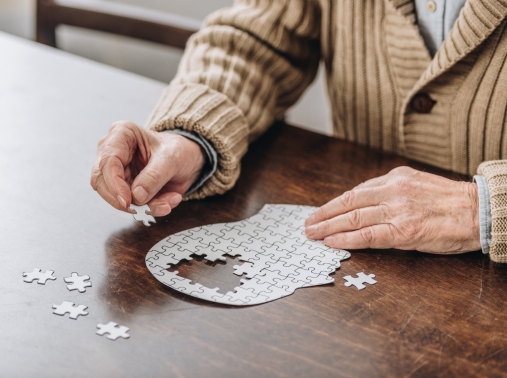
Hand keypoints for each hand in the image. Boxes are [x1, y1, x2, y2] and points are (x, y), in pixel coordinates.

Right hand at [91, 121, 205, 216]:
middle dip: (123, 200)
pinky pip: (131, 205)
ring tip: (167, 203)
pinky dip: (150, 208)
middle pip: (101, 182)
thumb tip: (136, 196)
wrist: (188, 159)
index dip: (114, 184)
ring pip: (116, 197)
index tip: (127, 201)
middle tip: (143, 209)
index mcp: (121, 134)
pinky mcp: (125, 188)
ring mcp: (117, 172)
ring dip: (142, 206)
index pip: (107, 162)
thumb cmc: (178, 150)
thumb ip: (154, 176)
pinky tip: (168, 202)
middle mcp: (113, 152)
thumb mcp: (172, 158)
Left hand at [305, 167, 480, 253]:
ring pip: (353, 218)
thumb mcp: (416, 184)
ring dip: (328, 227)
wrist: (479, 211)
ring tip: (312, 234)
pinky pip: (368, 235)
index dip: (333, 204)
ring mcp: (397, 210)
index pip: (355, 192)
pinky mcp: (404, 231)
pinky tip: (332, 242)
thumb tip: (363, 203)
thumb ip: (390, 191)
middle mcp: (392, 191)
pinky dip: (346, 239)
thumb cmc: (449, 201)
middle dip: (323, 214)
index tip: (319, 211)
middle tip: (307, 224)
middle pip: (348, 203)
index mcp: (395, 178)